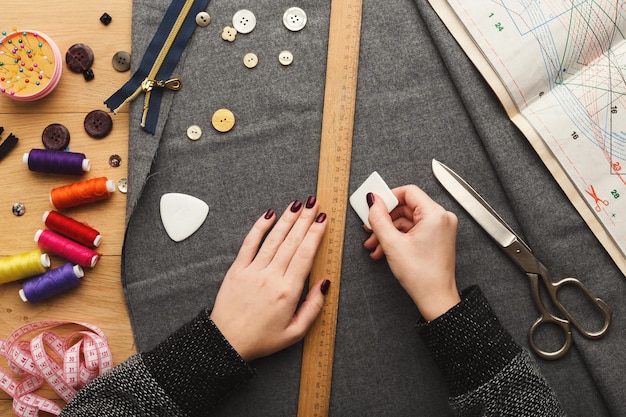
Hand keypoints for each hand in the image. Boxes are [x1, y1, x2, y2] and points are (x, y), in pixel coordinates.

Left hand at [210, 198, 328, 361]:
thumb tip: (324, 283)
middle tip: (314, 203)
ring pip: (273, 239)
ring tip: (298, 204)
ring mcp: (252, 271)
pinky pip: (249, 243)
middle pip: (291, 242)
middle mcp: (271, 277)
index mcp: (288, 291)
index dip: (315, 234)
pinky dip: (259, 227)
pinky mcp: (237, 269)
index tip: (323, 218)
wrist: (227, 342)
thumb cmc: (262, 339)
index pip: (305, 254)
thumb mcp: (295, 332)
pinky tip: (269, 214)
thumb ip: (313, 307)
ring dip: (287, 219)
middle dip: (305, 220)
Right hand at [363, 185, 460, 320]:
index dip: (388, 198)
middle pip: (406, 207)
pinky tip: (384, 249)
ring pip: (407, 221)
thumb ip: (379, 218)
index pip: (408, 192)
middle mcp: (441, 218)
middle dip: (385, 220)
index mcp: (435, 214)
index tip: (374, 205)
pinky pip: (414, 230)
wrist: (435, 299)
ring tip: (374, 245)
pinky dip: (398, 238)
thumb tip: (373, 201)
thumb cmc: (421, 275)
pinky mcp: (437, 238)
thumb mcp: (392, 243)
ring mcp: (440, 228)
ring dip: (389, 231)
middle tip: (370, 228)